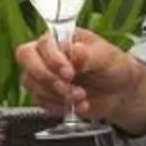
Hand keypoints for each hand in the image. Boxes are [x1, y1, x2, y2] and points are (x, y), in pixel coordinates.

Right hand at [16, 27, 145, 135]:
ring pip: (31, 84)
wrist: (119, 92)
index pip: (41, 44)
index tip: (70, 72)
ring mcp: (43, 76)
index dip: (51, 59)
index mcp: (60, 38)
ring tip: (81, 96)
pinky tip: (79, 105)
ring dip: (56, 94)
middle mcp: (47, 55)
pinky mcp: (46, 96)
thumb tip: (74, 51)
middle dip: (48, 77)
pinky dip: (60, 107)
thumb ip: (89, 55)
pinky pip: (40, 102)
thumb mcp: (106, 57)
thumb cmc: (112, 66)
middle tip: (69, 86)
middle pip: (26, 60)